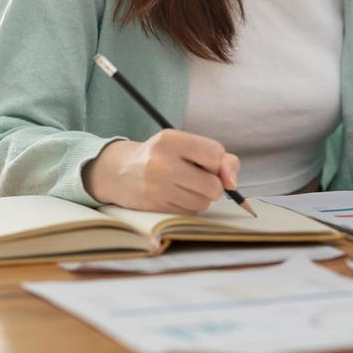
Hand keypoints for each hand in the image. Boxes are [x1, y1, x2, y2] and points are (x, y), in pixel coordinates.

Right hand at [83, 129, 241, 213]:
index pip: (215, 154)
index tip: (207, 163)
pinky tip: (174, 196)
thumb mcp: (187, 146)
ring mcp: (156, 187)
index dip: (217, 163)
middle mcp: (161, 162)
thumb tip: (233, 184)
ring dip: (201, 197)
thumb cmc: (163, 156)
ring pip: (203, 202)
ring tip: (184, 186)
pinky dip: (189, 207)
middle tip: (197, 177)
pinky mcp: (153, 207)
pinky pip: (190, 213)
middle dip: (212, 184)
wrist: (120, 172)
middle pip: (213, 185)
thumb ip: (222, 159)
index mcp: (170, 139)